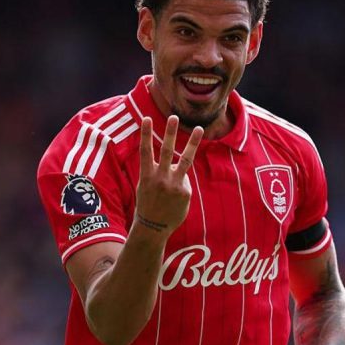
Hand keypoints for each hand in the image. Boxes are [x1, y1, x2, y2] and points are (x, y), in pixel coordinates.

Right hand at [134, 115, 202, 234]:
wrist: (152, 228)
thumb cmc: (148, 204)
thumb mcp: (145, 186)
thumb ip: (158, 173)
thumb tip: (176, 164)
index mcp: (146, 175)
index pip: (145, 151)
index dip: (145, 134)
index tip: (146, 118)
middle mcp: (160, 178)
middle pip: (166, 151)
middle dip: (170, 133)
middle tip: (174, 117)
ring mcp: (174, 185)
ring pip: (185, 160)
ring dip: (192, 142)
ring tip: (199, 128)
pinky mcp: (185, 192)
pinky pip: (184, 182)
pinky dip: (180, 187)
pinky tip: (173, 199)